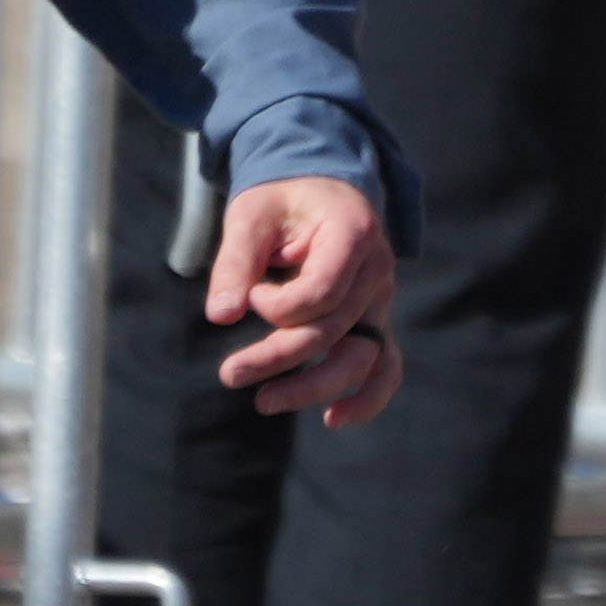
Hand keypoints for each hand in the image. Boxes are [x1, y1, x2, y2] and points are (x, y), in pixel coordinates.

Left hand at [206, 173, 404, 424]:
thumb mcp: (250, 216)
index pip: (322, 293)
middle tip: (228, 374)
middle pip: (333, 331)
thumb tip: (221, 316)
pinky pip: (384, 366)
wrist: (316, 187)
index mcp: (354, 234)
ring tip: (264, 402)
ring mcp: (381, 299)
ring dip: (313, 387)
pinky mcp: (374, 321)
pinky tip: (334, 418)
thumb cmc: (281, 200)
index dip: (278, 305)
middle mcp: (377, 270)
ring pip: (361, 358)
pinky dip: (367, 397)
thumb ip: (235, 263)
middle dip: (278, 357)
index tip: (250, 292)